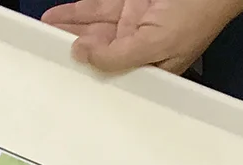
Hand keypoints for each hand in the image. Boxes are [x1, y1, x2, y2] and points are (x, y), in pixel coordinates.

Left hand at [41, 0, 242, 73]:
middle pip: (97, 52)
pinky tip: (58, 17)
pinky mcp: (130, 2)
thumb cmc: (200, 13)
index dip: (87, 76)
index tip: (62, 79)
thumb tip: (83, 55)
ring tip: (42, 35)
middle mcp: (140, 48)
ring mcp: (133, 23)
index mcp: (151, 69)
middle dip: (71, 53)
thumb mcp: (156, 44)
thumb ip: (117, 56)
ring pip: (92, 28)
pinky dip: (77, 11)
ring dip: (67, 31)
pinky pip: (97, 7)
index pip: (112, 77)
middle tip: (42, 54)